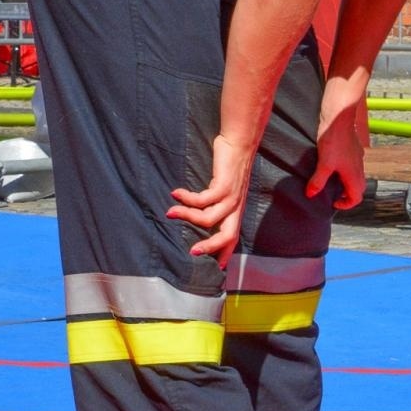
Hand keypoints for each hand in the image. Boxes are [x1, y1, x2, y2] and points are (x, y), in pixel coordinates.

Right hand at [167, 133, 254, 265]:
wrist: (240, 142)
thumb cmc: (229, 164)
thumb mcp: (224, 186)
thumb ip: (215, 200)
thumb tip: (199, 210)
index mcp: (237, 209)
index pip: (233, 236)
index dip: (225, 252)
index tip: (217, 268)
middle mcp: (236, 206)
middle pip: (228, 235)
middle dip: (211, 248)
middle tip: (192, 252)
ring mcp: (232, 196)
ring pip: (209, 219)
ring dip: (187, 217)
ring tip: (170, 213)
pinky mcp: (225, 185)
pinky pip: (202, 200)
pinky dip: (187, 199)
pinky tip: (176, 193)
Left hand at [307, 104, 364, 210]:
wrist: (339, 118)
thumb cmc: (334, 140)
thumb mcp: (323, 163)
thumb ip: (318, 181)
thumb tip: (311, 195)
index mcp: (354, 175)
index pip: (356, 198)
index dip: (346, 204)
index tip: (333, 202)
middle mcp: (359, 168)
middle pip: (358, 188)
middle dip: (346, 194)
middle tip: (332, 194)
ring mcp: (358, 158)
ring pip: (356, 176)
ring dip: (345, 182)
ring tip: (330, 179)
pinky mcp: (354, 149)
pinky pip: (353, 165)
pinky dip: (345, 170)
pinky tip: (332, 163)